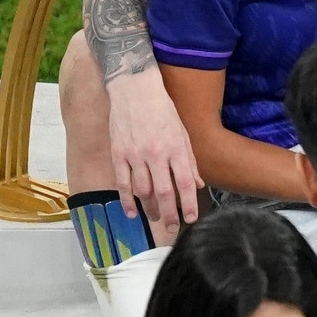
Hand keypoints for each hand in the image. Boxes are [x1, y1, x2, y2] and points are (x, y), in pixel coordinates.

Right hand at [106, 67, 204, 232]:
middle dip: (170, 215)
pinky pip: (122, 184)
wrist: (135, 89)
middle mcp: (156, 153)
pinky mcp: (118, 154)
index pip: (186, 183)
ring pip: (143, 192)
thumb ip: (190, 160)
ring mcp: (135, 155)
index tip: (192, 219)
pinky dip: (127, 202)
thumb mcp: (182, 132)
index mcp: (176, 147)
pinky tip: (132, 212)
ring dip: (150, 209)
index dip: (190, 204)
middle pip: (164, 193)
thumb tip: (198, 183)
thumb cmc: (162, 109)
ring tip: (156, 218)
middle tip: (173, 228)